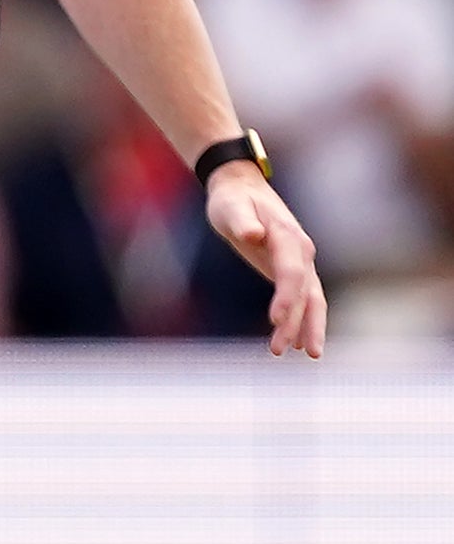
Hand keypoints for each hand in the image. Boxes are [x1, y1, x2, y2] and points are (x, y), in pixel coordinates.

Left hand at [205, 164, 326, 358]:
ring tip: (298, 354)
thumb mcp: (231, 206)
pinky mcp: (293, 270)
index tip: (275, 320)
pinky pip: (303, 299)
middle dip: (301, 323)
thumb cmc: (233, 199)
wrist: (242, 189)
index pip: (291, 272)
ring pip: (312, 300)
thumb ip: (242, 220)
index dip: (286, 298)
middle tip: (288, 351)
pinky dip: (304, 320)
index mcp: (287, 236)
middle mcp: (301, 251)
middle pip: (308, 293)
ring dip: (306, 327)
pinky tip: (298, 342)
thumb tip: (253, 234)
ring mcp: (301, 261)